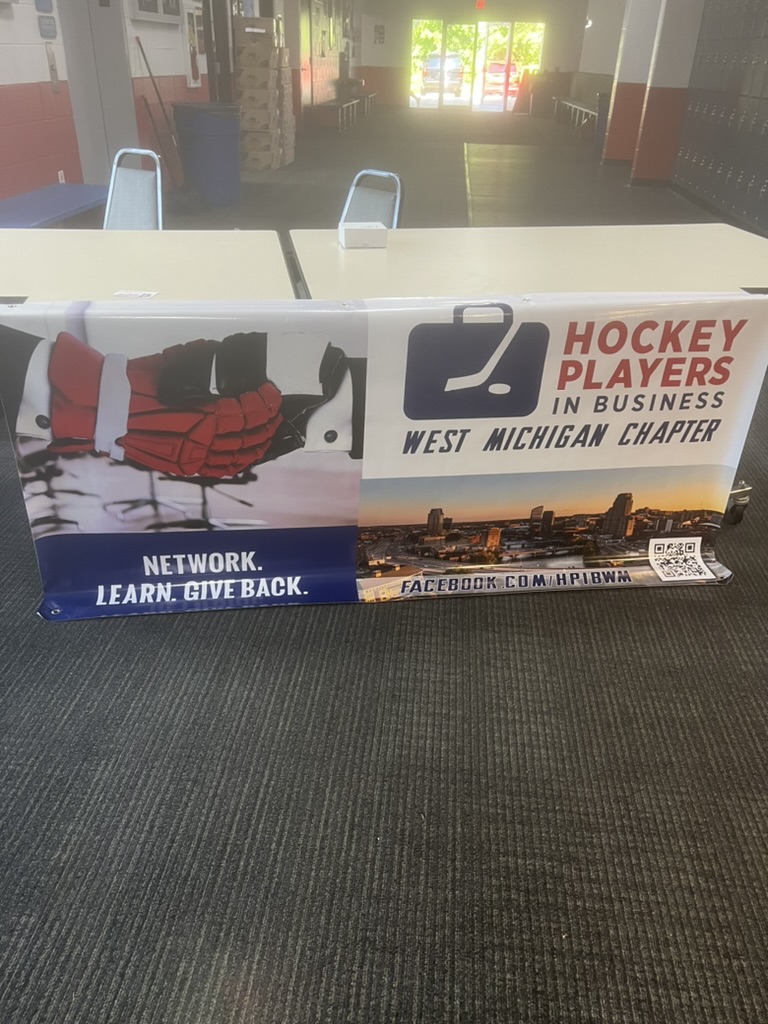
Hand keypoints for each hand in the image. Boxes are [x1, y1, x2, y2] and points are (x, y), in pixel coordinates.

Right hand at [47, 332, 283, 476]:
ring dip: (257, 444)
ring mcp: (193, 458)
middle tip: (273, 410)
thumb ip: (200, 361)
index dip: (263, 403)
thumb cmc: (136, 384)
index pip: (246, 413)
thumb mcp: (172, 366)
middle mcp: (202, 442)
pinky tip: (246, 454)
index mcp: (202, 416)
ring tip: (267, 432)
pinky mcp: (183, 466)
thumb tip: (220, 353)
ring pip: (237, 456)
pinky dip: (237, 462)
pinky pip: (218, 469)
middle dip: (266, 422)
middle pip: (248, 436)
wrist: (102, 410)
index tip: (269, 391)